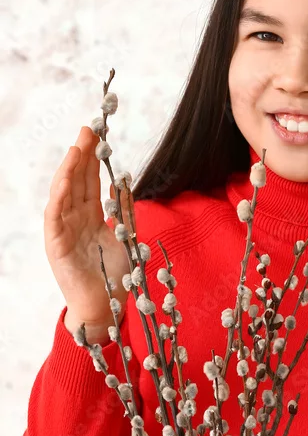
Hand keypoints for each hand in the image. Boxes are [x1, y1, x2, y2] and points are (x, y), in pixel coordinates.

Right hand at [44, 125, 130, 330]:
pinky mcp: (57, 244)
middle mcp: (75, 220)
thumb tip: (125, 180)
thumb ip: (123, 209)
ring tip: (76, 146)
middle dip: (81, 154)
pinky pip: (55, 216)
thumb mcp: (125, 235)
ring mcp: (63, 230)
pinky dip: (59, 196)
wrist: (105, 307)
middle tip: (88, 128)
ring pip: (64, 193)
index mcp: (91, 217)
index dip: (92, 158)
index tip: (98, 134)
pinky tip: (65, 178)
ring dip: (69, 169)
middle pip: (77, 180)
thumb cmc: (113, 275)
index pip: (90, 181)